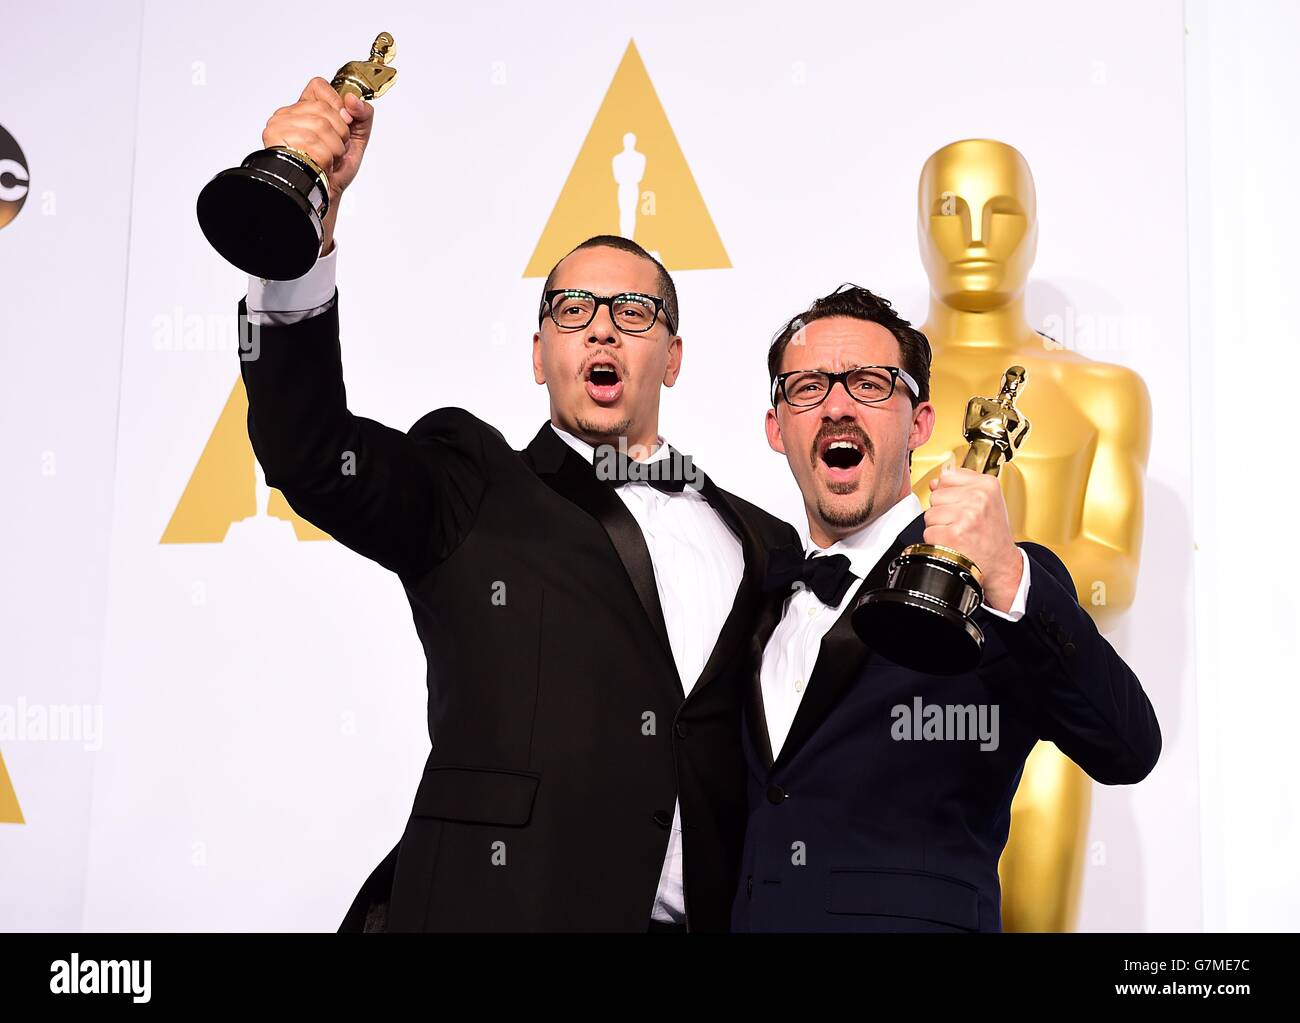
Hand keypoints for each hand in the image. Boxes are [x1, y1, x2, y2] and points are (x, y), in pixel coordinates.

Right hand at [261, 78, 375, 252]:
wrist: (325, 194)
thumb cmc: (337, 168)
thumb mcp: (357, 138)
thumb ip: (363, 115)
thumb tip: (353, 101)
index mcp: (305, 107)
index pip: (319, 86)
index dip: (336, 102)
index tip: (344, 121)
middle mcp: (288, 113)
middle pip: (323, 109)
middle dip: (341, 134)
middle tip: (336, 149)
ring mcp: (279, 126)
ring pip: (319, 126)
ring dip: (334, 150)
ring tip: (328, 159)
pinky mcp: (276, 140)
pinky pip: (312, 143)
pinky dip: (325, 159)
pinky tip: (320, 165)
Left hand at [925, 462, 1022, 611]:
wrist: (1002, 563)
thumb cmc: (993, 534)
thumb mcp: (988, 501)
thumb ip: (962, 486)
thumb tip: (935, 483)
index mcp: (987, 485)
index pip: (947, 476)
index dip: (949, 493)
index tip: (961, 504)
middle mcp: (978, 498)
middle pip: (936, 496)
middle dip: (943, 510)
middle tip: (961, 522)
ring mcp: (966, 516)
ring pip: (930, 514)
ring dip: (938, 526)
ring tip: (958, 532)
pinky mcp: (953, 535)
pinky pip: (928, 532)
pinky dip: (937, 541)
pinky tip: (954, 543)